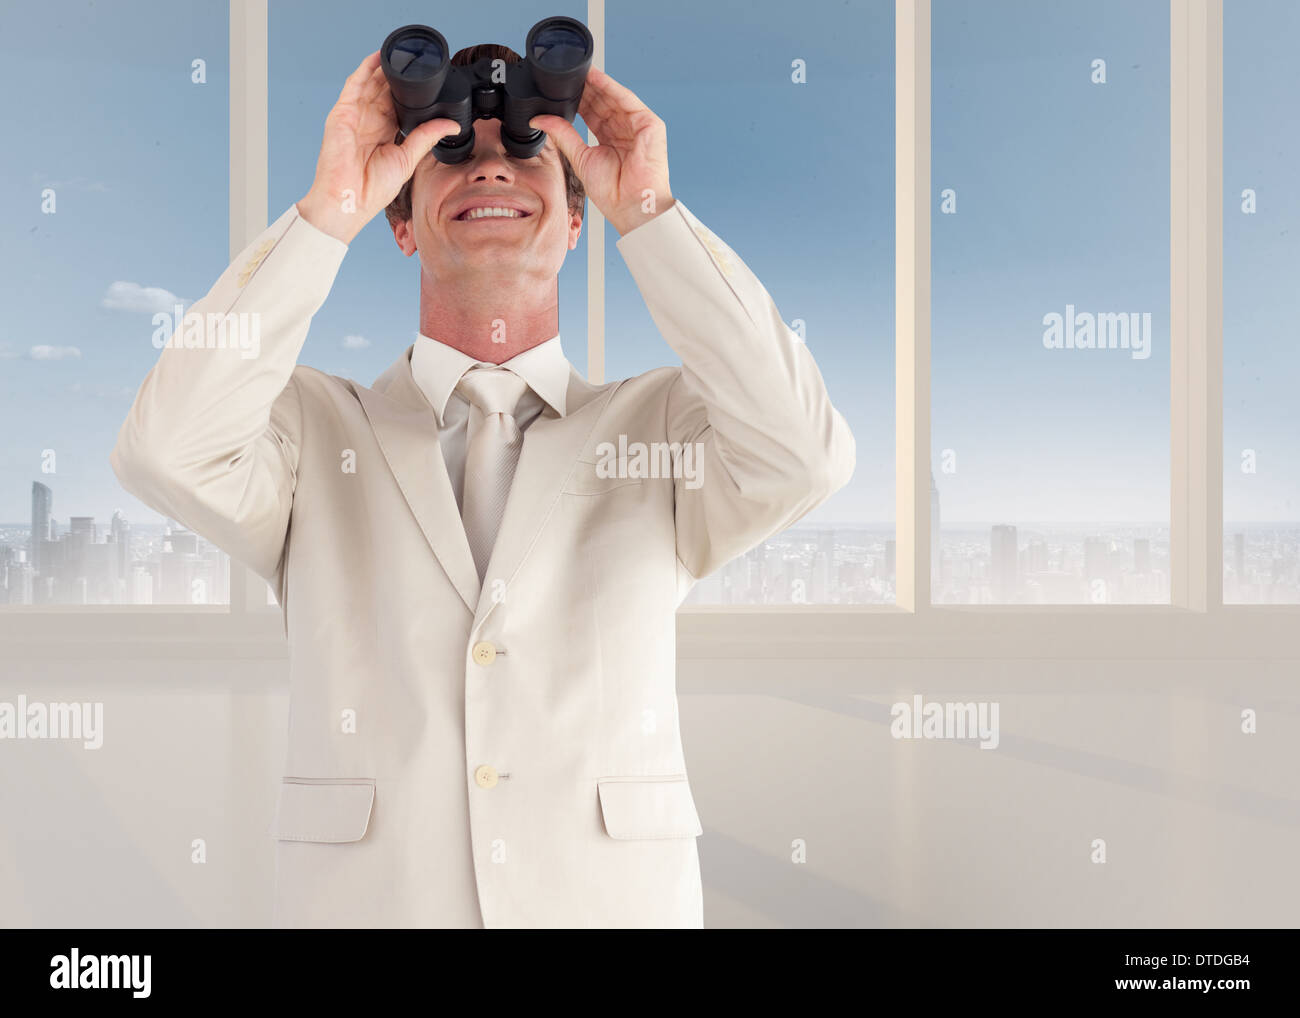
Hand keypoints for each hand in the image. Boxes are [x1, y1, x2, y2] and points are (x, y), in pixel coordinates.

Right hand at [297, 50, 462, 244]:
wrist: (350, 200)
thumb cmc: (372, 189)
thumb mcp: (407, 159)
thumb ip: (426, 137)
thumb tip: (451, 126)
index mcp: (385, 133)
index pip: (398, 106)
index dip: (410, 93)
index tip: (428, 81)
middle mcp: (369, 122)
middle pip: (385, 91)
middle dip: (398, 77)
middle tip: (417, 61)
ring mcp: (355, 116)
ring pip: (371, 84)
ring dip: (383, 68)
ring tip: (400, 53)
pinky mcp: (342, 113)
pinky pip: (354, 85)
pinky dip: (365, 69)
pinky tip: (378, 57)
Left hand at [528, 66, 673, 236]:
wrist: (630, 206)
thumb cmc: (613, 192)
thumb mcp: (580, 158)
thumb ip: (563, 135)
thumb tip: (539, 120)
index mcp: (610, 140)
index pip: (593, 113)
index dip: (578, 99)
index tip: (560, 87)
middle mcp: (625, 130)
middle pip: (603, 103)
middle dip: (585, 88)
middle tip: (565, 73)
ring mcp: (638, 126)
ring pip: (613, 97)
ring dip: (595, 84)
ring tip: (577, 70)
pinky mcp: (649, 124)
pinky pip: (626, 100)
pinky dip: (610, 87)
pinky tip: (595, 78)